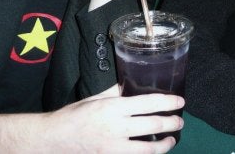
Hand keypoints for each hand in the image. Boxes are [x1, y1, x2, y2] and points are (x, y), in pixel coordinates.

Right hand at [0, 85, 184, 152]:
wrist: (54, 139)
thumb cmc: (75, 115)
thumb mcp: (96, 98)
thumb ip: (116, 93)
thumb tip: (133, 86)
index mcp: (114, 107)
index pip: (149, 103)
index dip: (168, 102)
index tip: (180, 101)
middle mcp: (117, 127)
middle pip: (153, 126)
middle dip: (171, 123)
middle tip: (180, 121)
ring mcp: (114, 147)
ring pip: (148, 149)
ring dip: (164, 145)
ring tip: (172, 140)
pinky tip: (152, 152)